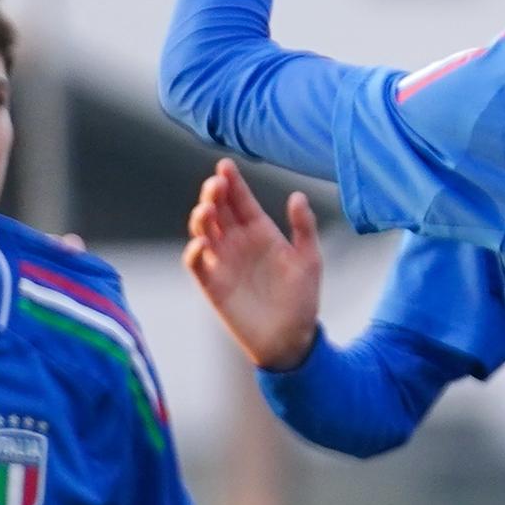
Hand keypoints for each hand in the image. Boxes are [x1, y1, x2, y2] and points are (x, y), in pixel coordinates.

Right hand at [185, 160, 322, 371]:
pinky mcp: (212, 283)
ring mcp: (222, 261)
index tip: (226, 166)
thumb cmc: (302, 299)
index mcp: (260, 232)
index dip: (232, 182)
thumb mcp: (310, 260)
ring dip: (201, 217)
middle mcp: (237, 241)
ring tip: (209, 209)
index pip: (241, 201)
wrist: (291, 338)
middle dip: (214, 194)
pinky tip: (203, 244)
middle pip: (218, 209)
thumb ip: (304, 228)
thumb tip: (298, 196)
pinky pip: (196, 263)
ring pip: (203, 230)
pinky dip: (195, 252)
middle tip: (217, 184)